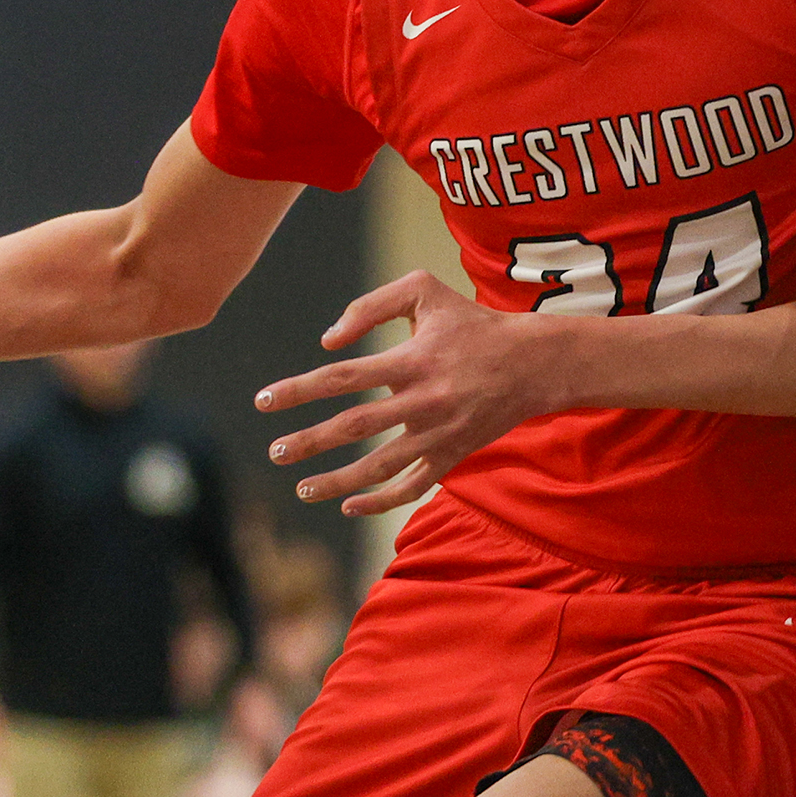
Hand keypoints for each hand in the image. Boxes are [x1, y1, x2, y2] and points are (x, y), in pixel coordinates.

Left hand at [257, 271, 558, 516]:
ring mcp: (437, 434)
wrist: (532, 363)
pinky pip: (412, 487)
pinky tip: (349, 506)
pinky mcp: (452, 457)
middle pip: (353, 427)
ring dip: (337, 482)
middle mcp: (421, 401)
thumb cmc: (471, 323)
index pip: (341, 378)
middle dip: (309, 441)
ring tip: (302, 488)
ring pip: (379, 467)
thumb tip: (328, 341)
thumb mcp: (424, 290)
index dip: (298, 390)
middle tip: (275, 452)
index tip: (263, 401)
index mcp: (411, 361)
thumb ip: (371, 306)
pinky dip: (380, 502)